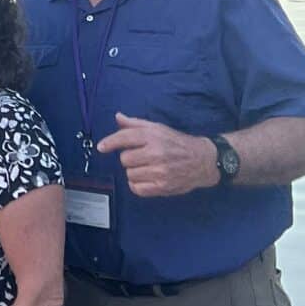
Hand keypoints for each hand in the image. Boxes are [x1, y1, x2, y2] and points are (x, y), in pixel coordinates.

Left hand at [95, 115, 219, 197]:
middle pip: (124, 159)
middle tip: (142, 156)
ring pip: (130, 174)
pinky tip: (146, 178)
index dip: (109, 143)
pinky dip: (137, 185)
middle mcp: (156, 152)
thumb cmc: (177, 143)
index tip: (101, 147)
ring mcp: (159, 171)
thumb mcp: (158, 128)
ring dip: (135, 172)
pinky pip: (137, 188)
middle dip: (130, 158)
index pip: (124, 138)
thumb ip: (136, 124)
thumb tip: (118, 117)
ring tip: (148, 167)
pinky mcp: (162, 187)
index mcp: (153, 136)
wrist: (202, 160)